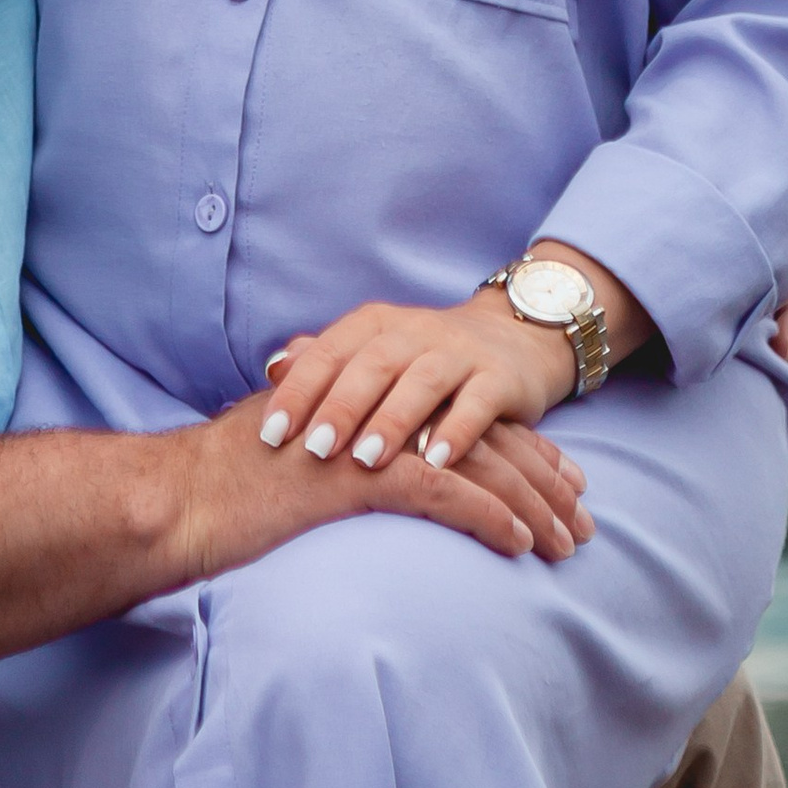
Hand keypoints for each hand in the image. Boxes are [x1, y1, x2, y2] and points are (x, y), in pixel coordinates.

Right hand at [183, 396, 587, 572]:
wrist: (181, 498)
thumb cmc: (227, 489)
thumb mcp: (296, 455)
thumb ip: (337, 447)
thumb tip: (367, 466)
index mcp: (371, 401)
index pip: (465, 419)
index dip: (518, 451)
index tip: (559, 481)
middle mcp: (380, 408)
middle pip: (485, 437)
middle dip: (543, 479)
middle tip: (583, 517)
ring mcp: (372, 436)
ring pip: (476, 464)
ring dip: (531, 504)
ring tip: (567, 544)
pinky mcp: (362, 474)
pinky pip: (446, 492)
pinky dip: (490, 517)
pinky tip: (520, 546)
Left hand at [258, 277, 616, 477]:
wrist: (517, 339)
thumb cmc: (428, 360)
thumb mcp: (378, 352)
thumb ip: (329, 361)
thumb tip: (274, 368)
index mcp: (376, 325)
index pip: (328, 352)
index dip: (299, 391)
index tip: (270, 434)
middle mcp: (416, 331)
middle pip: (372, 365)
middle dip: (340, 407)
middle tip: (314, 451)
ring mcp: (460, 352)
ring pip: (421, 382)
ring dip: (392, 420)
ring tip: (366, 460)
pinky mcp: (501, 378)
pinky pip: (477, 404)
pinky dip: (457, 431)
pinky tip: (436, 462)